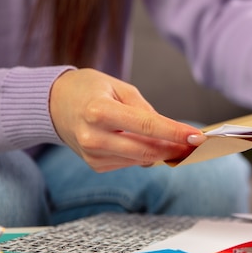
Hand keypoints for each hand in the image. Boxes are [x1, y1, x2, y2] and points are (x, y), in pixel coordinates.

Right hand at [49, 68, 205, 171]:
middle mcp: (93, 136)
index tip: (197, 137)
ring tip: (175, 143)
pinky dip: (142, 154)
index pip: (147, 126)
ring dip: (162, 152)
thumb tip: (171, 133)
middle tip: (195, 144)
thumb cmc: (90, 90)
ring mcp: (92, 154)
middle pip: (146, 149)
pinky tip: (142, 143)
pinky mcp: (94, 165)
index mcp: (99, 111)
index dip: (175, 133)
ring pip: (141, 159)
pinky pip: (130, 162)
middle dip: (175, 148)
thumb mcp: (119, 87)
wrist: (54, 104)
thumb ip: (145, 110)